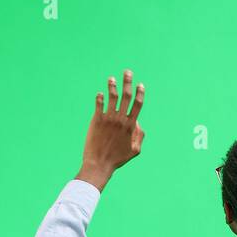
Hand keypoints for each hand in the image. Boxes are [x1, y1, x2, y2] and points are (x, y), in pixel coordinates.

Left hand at [77, 70, 145, 190]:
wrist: (99, 164)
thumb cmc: (117, 159)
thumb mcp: (135, 151)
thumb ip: (139, 136)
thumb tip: (138, 123)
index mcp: (131, 126)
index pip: (137, 105)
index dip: (140, 93)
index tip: (140, 84)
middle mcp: (120, 120)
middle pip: (126, 96)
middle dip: (127, 82)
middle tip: (127, 72)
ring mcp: (108, 119)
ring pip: (112, 97)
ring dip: (112, 86)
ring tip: (111, 78)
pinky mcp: (96, 120)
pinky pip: (99, 104)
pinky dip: (100, 97)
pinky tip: (100, 93)